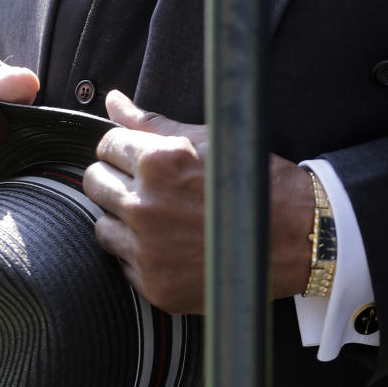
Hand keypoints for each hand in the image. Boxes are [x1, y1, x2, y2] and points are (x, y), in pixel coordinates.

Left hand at [82, 90, 314, 313]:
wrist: (292, 236)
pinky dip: (137, 251)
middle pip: (95, 182)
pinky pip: (122, 261)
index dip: (123, 147)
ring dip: (122, 216)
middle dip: (116, 177)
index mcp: (157, 163)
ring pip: (102, 224)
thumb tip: (113, 101)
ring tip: (158, 213)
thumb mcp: (203, 139)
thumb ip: (149, 122)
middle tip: (147, 183)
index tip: (139, 155)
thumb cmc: (249, 179)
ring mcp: (147, 250)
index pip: (106, 145)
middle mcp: (145, 207)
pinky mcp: (154, 285)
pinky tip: (168, 241)